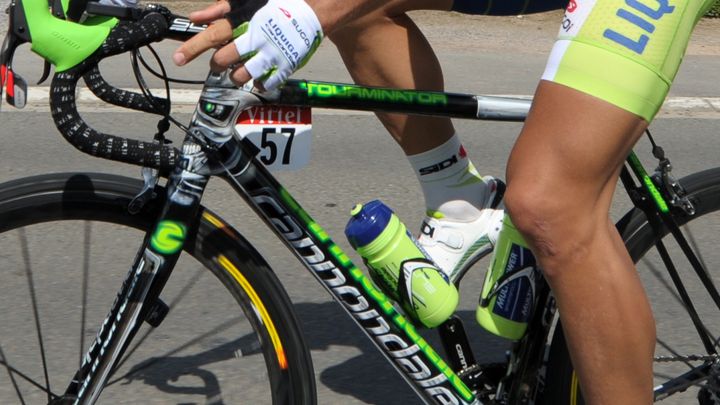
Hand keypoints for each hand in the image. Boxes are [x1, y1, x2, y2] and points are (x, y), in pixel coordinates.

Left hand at [173, 0, 322, 90]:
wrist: (313, 11)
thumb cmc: (276, 4)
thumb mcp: (247, 1)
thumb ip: (219, 9)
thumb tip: (197, 18)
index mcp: (242, 22)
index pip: (211, 36)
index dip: (192, 48)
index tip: (178, 60)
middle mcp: (254, 40)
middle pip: (223, 61)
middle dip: (217, 64)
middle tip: (220, 62)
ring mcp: (269, 55)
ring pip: (241, 76)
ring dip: (235, 76)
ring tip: (238, 69)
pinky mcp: (283, 67)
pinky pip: (264, 85)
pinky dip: (257, 83)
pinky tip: (259, 74)